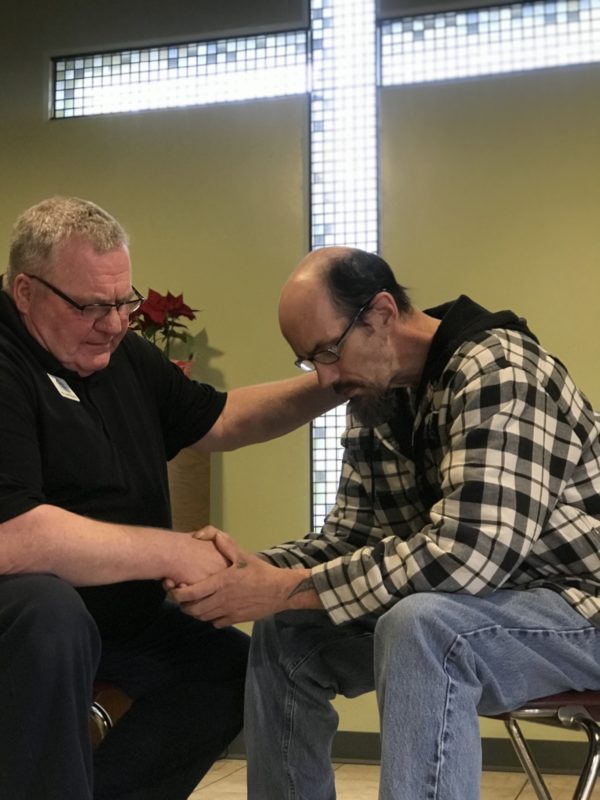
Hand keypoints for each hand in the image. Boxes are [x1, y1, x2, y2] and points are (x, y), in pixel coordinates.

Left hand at [166, 528, 319, 626]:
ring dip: (195, 612)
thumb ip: (222, 542)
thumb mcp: (242, 553)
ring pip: (202, 617)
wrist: (280, 590)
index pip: (191, 593)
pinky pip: (216, 623)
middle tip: (182, 597)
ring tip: (194, 603)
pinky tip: (212, 609)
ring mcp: (229, 611)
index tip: (174, 588)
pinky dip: (210, 618)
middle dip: (183, 605)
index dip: (177, 593)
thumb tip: (200, 534)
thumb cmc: (260, 571)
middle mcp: (222, 599)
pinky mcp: (236, 619)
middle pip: (193, 609)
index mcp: (221, 582)